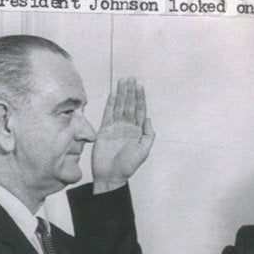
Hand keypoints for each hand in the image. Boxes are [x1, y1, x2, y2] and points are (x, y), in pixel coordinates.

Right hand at [91, 76, 155, 191]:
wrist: (110, 175)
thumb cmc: (128, 166)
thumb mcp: (143, 152)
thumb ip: (148, 135)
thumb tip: (148, 119)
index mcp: (137, 132)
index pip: (139, 111)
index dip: (140, 99)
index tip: (140, 87)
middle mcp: (127, 128)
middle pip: (129, 106)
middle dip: (130, 92)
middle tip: (131, 78)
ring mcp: (115, 128)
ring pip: (119, 107)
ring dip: (121, 94)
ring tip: (122, 81)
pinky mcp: (104, 130)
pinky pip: (108, 114)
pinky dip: (110, 104)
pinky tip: (113, 95)